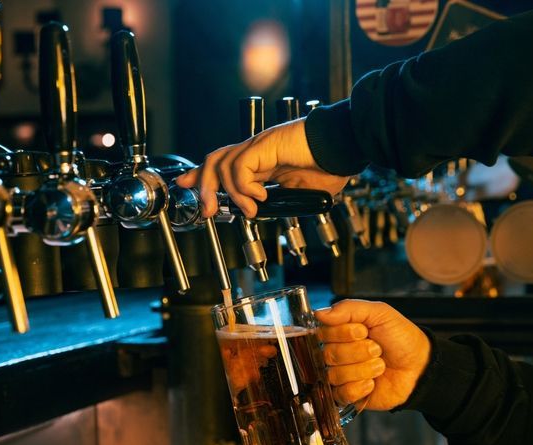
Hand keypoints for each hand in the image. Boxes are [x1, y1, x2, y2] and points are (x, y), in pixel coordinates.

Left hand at [175, 119, 349, 218]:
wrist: (346, 146)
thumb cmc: (331, 164)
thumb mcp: (299, 191)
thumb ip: (280, 199)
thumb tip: (266, 211)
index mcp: (261, 159)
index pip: (223, 164)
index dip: (202, 176)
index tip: (187, 186)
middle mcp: (255, 149)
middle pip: (214, 161)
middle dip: (204, 187)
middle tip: (209, 211)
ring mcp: (259, 145)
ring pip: (221, 164)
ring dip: (228, 194)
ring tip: (248, 209)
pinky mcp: (265, 145)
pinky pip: (240, 168)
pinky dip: (244, 188)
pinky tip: (260, 196)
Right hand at [315, 300, 430, 410]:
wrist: (420, 366)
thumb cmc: (401, 338)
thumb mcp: (380, 313)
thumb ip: (349, 308)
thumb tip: (319, 313)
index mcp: (339, 331)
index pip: (323, 332)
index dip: (344, 333)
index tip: (364, 331)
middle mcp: (336, 353)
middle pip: (328, 354)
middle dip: (359, 351)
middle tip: (377, 349)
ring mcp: (340, 375)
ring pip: (335, 374)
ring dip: (364, 369)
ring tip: (379, 365)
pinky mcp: (347, 395)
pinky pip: (341, 393)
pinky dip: (361, 387)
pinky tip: (373, 383)